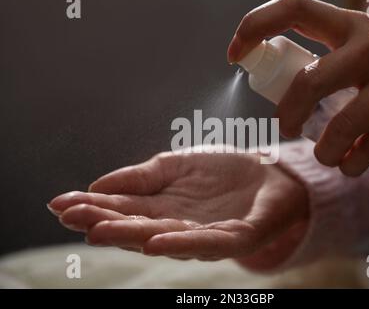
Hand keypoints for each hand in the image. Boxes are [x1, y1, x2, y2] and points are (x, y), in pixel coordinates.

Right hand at [48, 147, 307, 265]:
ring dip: (132, 236)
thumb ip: (141, 177)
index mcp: (162, 208)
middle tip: (70, 217)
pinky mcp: (237, 237)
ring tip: (99, 232)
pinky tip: (156, 242)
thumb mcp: (175, 165)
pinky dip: (181, 242)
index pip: (122, 208)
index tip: (59, 202)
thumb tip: (98, 184)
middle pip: (136, 227)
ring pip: (165, 238)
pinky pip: (208, 243)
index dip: (92, 206)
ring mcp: (206, 234)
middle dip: (103, 222)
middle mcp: (178, 226)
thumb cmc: (223, 170)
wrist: (270, 171)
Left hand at [227, 0, 368, 176]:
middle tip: (285, 129)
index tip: (235, 53)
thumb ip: (331, 58)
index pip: (294, 9)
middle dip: (288, 114)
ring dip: (325, 151)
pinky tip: (352, 162)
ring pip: (342, 126)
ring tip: (326, 155)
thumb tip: (284, 90)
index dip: (256, 26)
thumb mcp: (368, 41)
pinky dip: (353, 163)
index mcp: (351, 25)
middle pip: (309, 83)